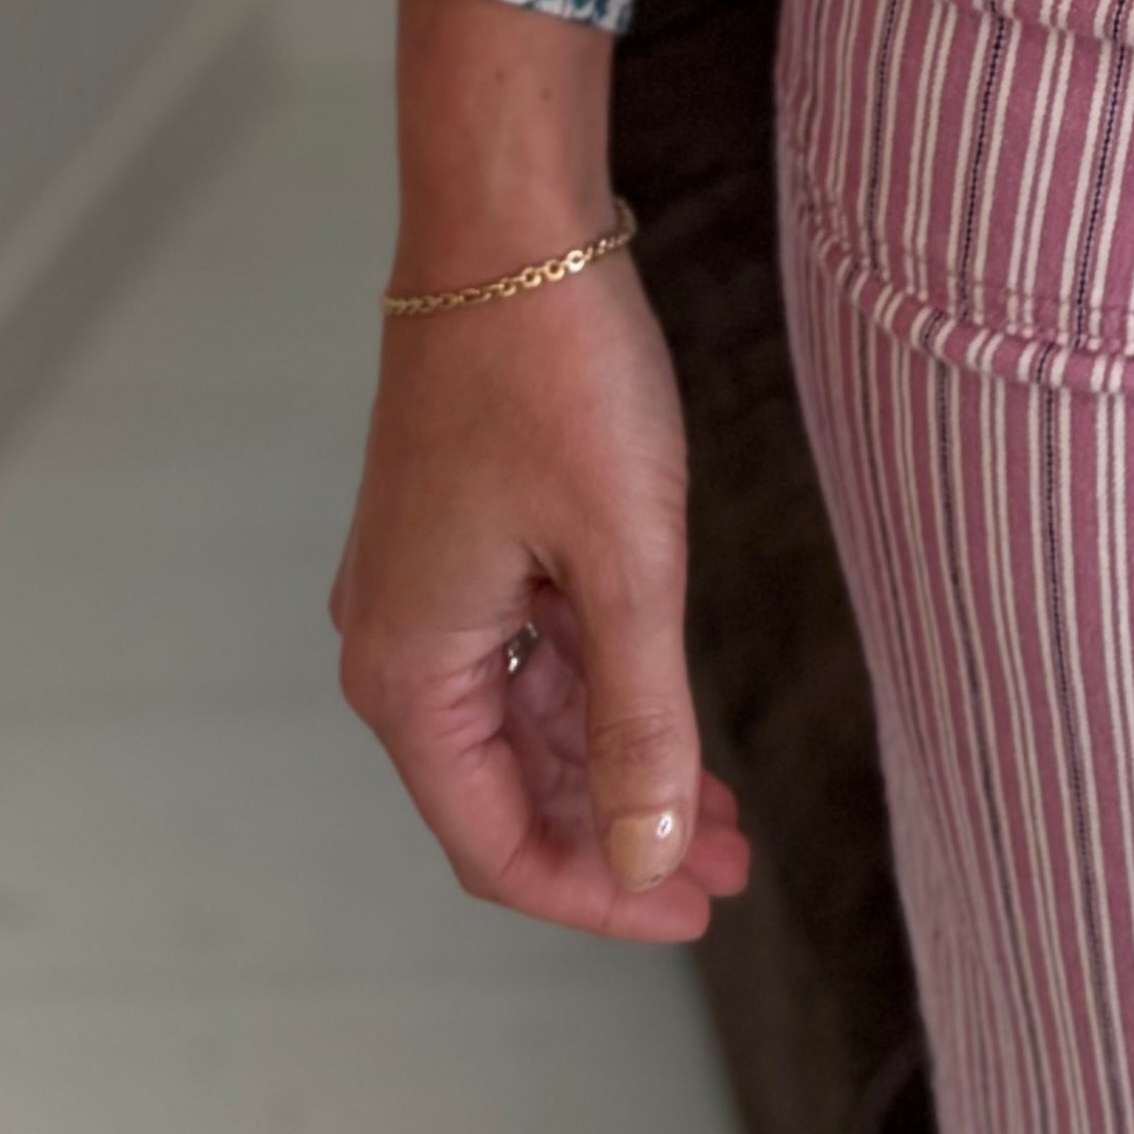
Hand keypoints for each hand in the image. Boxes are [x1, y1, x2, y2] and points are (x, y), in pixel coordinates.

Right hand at [328, 0, 750, 945]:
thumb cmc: (556, 375)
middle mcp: (400, 644)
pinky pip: (528, 655)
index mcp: (413, 672)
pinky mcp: (463, 540)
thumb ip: (640, 720)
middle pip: (508, 793)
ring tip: (727, 810)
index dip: (599, 894)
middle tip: (733, 868)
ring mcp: (428, 590)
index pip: (496, 844)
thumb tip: (652, 852)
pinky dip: (601, 694)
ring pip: (524, 724)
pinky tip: (673, 714)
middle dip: (620, 836)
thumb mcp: (626, 562)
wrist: (510, 224)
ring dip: (619, 768)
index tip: (699, 909)